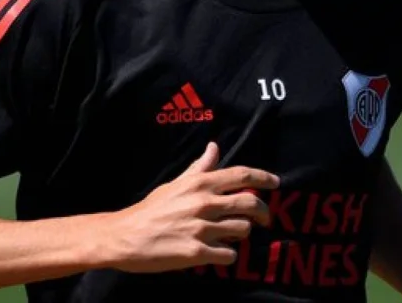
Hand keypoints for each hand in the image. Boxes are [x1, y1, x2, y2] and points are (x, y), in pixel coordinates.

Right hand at [105, 141, 279, 272]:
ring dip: (241, 234)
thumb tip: (214, 147)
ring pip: (243, 230)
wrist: (124, 236)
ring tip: (230, 236)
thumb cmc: (150, 209)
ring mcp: (202, 229)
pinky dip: (227, 254)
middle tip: (265, 219)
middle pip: (251, 204)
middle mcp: (204, 203)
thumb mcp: (175, 184)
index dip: (264, 178)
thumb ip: (199, 168)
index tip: (276, 182)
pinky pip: (230, 254)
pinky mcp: (197, 253)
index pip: (242, 176)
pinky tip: (217, 252)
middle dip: (264, 213)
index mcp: (199, 184)